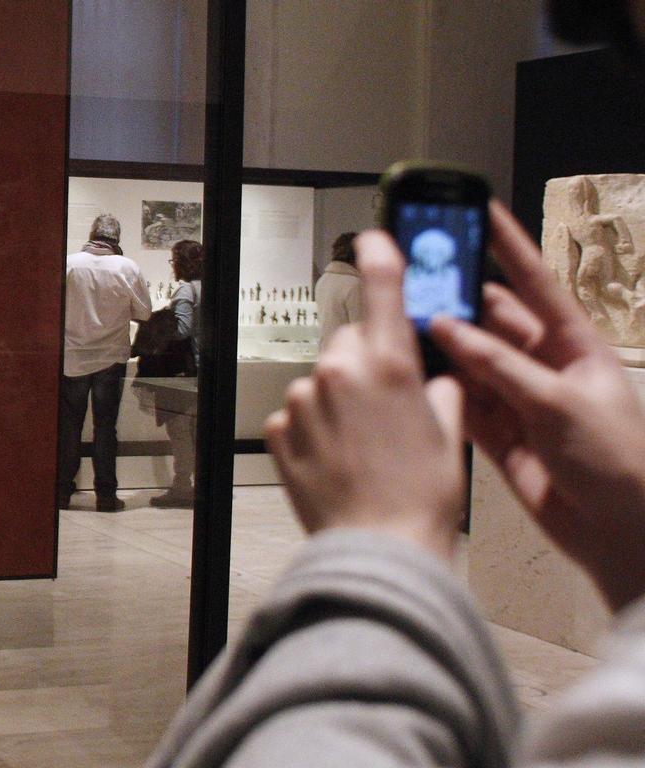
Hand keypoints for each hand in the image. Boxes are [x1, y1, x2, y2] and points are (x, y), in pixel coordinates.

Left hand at [265, 232, 465, 560]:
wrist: (379, 548)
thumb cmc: (421, 498)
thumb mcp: (448, 435)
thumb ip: (438, 391)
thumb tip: (432, 379)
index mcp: (390, 365)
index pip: (382, 289)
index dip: (378, 256)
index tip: (370, 238)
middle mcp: (340, 373)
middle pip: (347, 342)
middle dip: (363, 363)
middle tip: (384, 407)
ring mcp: (303, 400)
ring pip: (320, 381)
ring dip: (335, 401)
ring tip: (359, 447)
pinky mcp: (278, 429)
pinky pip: (295, 413)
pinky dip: (311, 428)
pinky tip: (333, 459)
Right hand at [431, 202, 644, 609]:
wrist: (620, 531)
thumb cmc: (613, 458)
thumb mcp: (558, 401)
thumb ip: (498, 364)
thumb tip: (444, 328)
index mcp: (573, 343)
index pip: (535, 282)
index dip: (507, 246)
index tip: (479, 211)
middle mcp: (543, 364)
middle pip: (491, 321)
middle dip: (456, 301)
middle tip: (415, 278)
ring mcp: (518, 398)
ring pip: (470, 360)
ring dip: (441, 346)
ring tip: (401, 322)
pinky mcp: (498, 433)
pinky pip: (461, 400)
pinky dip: (439, 389)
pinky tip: (412, 373)